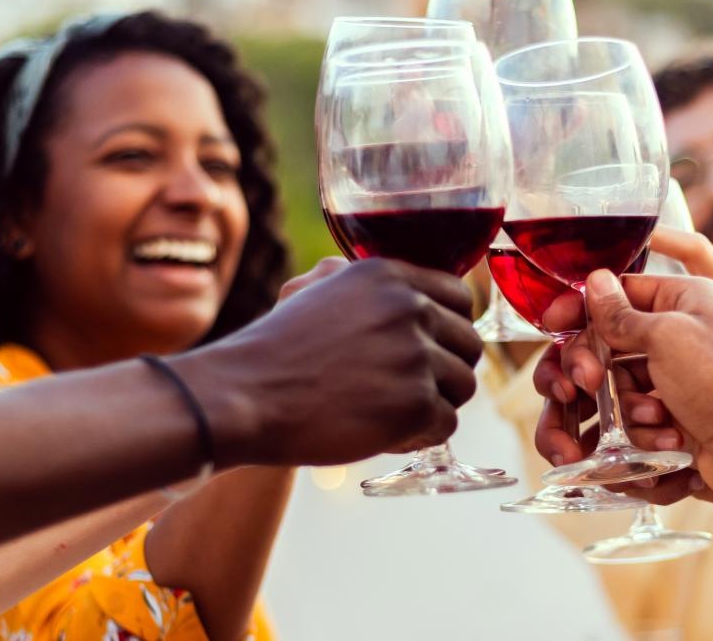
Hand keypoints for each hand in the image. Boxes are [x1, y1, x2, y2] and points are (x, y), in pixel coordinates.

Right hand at [176, 258, 481, 466]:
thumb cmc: (273, 350)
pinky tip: (387, 434)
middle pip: (469, 344)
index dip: (450, 329)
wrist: (244, 395)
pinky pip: (447, 423)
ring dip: (435, 404)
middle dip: (445, 370)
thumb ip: (360, 282)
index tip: (433, 349)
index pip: (460, 298)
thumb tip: (402, 287)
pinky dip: (422, 436)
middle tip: (409, 389)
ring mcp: (415, 355)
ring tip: (393, 413)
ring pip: (463, 385)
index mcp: (389, 275)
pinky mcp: (416, 403)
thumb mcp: (313, 290)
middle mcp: (409, 307)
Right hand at [535, 270, 712, 534]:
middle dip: (590, 371)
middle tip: (587, 386)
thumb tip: (594, 282)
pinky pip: (626, 427)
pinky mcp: (665, 424)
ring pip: (610, 393)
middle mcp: (675, 339)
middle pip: (603, 347)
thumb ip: (622, 313)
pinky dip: (639, 439)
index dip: (581, 309)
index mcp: (684, 302)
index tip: (553, 323)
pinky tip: (667, 445)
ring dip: (623, 413)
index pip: (618, 293)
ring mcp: (669, 384)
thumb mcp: (669, 336)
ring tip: (654, 423)